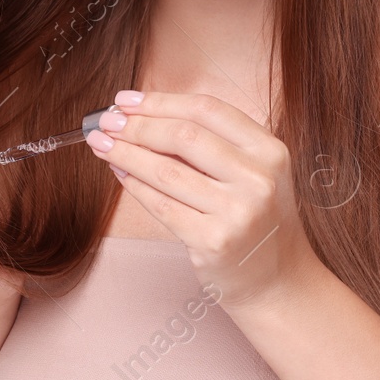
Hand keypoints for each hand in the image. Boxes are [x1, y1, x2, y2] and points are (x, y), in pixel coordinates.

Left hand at [87, 90, 322, 313]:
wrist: (278, 280)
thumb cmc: (259, 220)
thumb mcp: (256, 173)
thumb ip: (216, 144)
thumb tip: (146, 116)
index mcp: (271, 151)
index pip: (209, 110)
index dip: (162, 101)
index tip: (127, 100)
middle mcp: (259, 178)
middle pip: (185, 136)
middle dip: (137, 126)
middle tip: (107, 122)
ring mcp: (237, 211)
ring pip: (167, 171)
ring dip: (126, 154)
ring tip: (101, 144)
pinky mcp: (213, 241)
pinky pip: (162, 206)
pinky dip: (135, 186)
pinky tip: (120, 174)